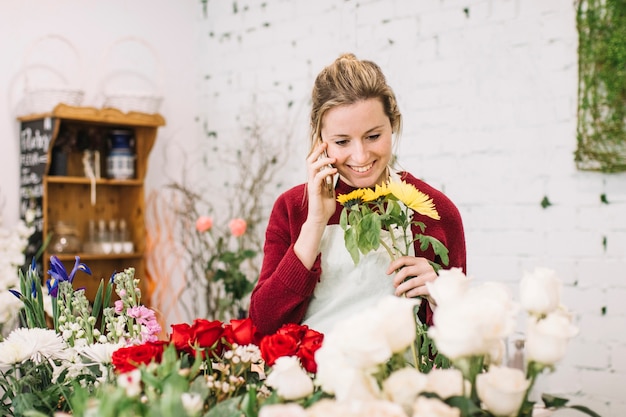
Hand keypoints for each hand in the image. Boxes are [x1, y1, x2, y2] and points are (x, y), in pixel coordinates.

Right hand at [294, 142, 337, 268]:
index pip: (314, 162)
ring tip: (333, 159)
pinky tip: (334, 170)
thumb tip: (333, 171)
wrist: (320, 220)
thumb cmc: (325, 207)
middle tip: (325, 144)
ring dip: (322, 161)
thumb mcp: (330, 191)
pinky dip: (326, 172)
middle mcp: (312, 180)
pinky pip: (318, 178)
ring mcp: (312, 185)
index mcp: (316, 179)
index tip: (325, 143)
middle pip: (310, 160)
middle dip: (317, 151)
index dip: (318, 152)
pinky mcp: (314, 191)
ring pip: (312, 167)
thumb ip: (329, 181)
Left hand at [387, 256, 437, 301]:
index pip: (404, 259)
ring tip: (398, 293)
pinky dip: (409, 294)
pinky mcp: (432, 286)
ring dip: (401, 289)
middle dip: (397, 279)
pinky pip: (416, 291)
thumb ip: (408, 269)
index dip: (394, 265)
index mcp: (421, 261)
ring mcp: (430, 277)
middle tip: (394, 285)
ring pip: (410, 282)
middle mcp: (426, 267)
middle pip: (406, 271)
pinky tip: (407, 295)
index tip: (387, 272)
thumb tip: (392, 269)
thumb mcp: (418, 272)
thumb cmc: (424, 281)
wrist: (439, 291)